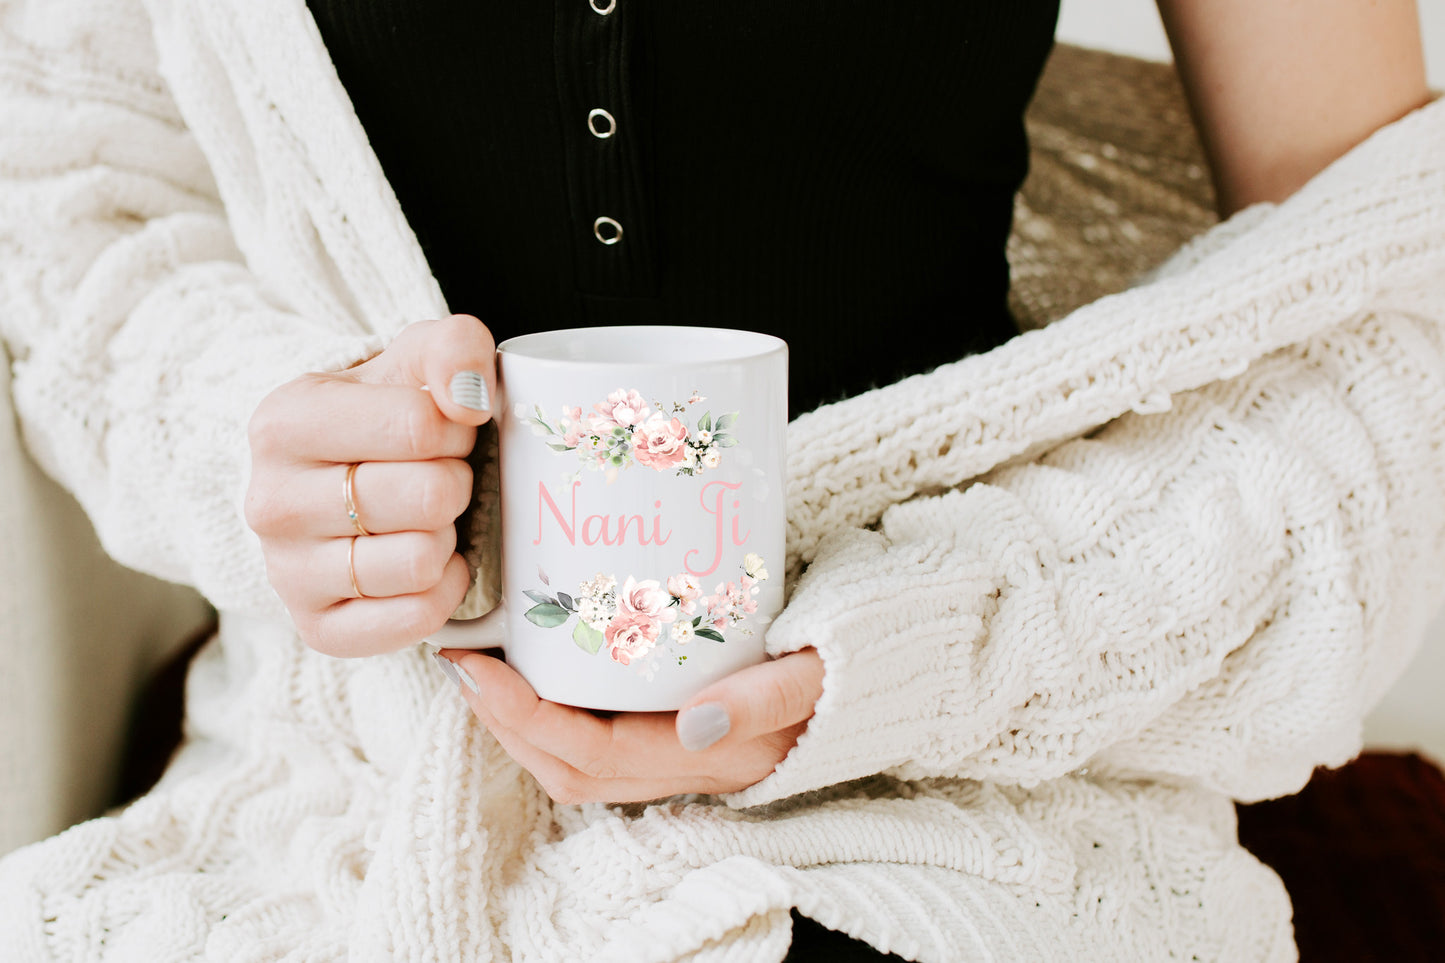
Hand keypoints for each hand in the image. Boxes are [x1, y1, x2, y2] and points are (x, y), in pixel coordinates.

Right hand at [245, 315, 495, 655]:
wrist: (345, 477)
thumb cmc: (390, 413)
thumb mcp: (418, 357)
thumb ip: (454, 347)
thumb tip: (470, 398)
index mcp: (283, 423)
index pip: (420, 426)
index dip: (457, 429)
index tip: (442, 430)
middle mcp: (270, 503)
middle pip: (429, 498)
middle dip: (457, 483)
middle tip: (440, 478)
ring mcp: (286, 574)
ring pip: (422, 562)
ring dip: (448, 538)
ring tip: (426, 520)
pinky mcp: (317, 628)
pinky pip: (416, 619)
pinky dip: (444, 592)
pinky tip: (431, 565)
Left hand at [437, 647, 824, 802]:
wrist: (877, 676)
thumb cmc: (848, 664)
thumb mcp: (817, 674)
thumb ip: (766, 697)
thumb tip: (696, 722)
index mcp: (716, 757)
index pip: (595, 753)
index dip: (526, 716)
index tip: (477, 666)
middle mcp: (691, 768)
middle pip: (572, 768)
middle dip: (506, 723)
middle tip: (463, 664)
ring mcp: (684, 756)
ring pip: (579, 763)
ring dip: (522, 724)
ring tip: (485, 670)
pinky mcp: (681, 733)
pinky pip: (601, 742)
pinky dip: (556, 715)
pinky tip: (540, 672)